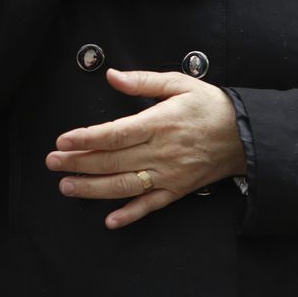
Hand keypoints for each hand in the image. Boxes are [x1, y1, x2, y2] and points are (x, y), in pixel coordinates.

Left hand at [45, 68, 245, 229]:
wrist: (245, 134)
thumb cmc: (210, 106)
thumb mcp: (179, 82)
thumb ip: (143, 81)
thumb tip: (112, 76)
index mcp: (159, 122)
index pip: (114, 133)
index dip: (86, 138)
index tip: (63, 139)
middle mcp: (161, 151)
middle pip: (112, 160)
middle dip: (78, 162)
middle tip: (52, 162)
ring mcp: (168, 174)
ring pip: (124, 186)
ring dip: (93, 189)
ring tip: (67, 186)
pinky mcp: (177, 190)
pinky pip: (150, 206)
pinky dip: (129, 215)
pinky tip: (109, 220)